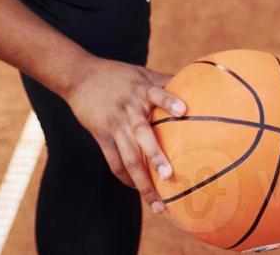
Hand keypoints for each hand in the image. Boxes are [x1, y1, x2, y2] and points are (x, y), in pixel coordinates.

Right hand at [62, 56, 186, 213]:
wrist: (79, 76)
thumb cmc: (118, 75)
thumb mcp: (142, 73)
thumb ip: (166, 81)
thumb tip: (200, 85)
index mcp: (141, 90)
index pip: (157, 93)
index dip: (169, 102)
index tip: (183, 111)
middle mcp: (128, 109)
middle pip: (142, 134)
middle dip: (156, 156)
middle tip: (169, 176)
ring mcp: (114, 124)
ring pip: (128, 158)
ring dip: (143, 183)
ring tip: (158, 205)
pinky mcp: (101, 135)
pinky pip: (114, 162)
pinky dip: (126, 179)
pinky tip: (138, 190)